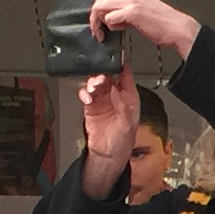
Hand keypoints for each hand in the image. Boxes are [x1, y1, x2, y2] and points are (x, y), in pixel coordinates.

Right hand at [78, 67, 140, 192]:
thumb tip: (115, 89)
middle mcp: (116, 96)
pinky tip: (87, 97)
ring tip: (93, 88)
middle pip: (108, 76)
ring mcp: (102, 100)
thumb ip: (122, 105)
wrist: (107, 156)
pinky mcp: (90, 106)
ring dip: (93, 82)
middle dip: (103, 74)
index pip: (126, 75)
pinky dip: (84, 92)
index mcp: (129, 97)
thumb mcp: (127, 124)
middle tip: (99, 78)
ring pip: (96, 83)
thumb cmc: (122, 142)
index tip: (115, 57)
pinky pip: (86, 93)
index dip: (121, 65)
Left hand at [88, 0, 200, 59]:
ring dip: (99, 24)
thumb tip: (108, 16)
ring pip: (100, 9)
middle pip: (99, 2)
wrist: (176, 28)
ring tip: (105, 33)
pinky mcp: (132, 12)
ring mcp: (129, 1)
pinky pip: (109, 19)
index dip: (98, 13)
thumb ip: (123, 10)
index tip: (98, 24)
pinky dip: (111, 26)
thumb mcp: (138, 10)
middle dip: (95, 19)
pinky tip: (119, 30)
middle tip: (99, 31)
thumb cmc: (161, 22)